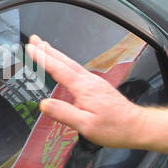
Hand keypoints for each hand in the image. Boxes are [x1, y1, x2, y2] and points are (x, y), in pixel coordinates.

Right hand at [26, 36, 146, 148]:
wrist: (137, 126)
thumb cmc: (115, 127)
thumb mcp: (86, 125)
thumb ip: (64, 113)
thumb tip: (44, 104)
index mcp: (84, 88)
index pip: (58, 69)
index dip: (43, 58)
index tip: (30, 48)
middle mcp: (89, 81)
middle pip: (64, 61)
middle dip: (48, 50)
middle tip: (35, 39)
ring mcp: (94, 83)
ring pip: (71, 64)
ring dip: (56, 55)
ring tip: (45, 47)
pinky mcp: (98, 87)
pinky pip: (77, 70)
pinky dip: (66, 64)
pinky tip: (64, 66)